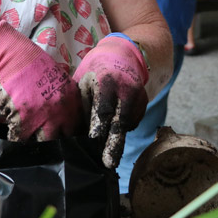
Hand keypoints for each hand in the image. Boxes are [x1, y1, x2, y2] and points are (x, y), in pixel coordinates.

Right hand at [0, 20, 82, 141]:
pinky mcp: (24, 120)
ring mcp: (44, 116)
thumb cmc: (29, 64)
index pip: (77, 127)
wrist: (7, 54)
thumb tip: (63, 121)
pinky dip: (17, 140)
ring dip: (37, 143)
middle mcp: (62, 109)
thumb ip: (62, 99)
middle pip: (63, 138)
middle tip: (48, 144)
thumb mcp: (55, 79)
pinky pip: (22, 140)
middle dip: (55, 143)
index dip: (68, 134)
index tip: (62, 138)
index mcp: (72, 98)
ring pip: (44, 143)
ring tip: (31, 143)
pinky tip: (15, 135)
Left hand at [72, 34, 148, 168]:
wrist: (124, 54)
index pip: (103, 109)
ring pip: (128, 125)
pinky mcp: (145, 103)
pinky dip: (123, 129)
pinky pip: (133, 122)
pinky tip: (113, 129)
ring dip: (116, 140)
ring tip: (107, 154)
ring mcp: (138, 96)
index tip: (92, 142)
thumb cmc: (96, 70)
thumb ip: (81, 104)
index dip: (98, 127)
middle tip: (109, 163)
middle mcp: (126, 89)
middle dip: (114, 144)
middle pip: (120, 121)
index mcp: (107, 81)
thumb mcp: (84, 80)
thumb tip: (73, 132)